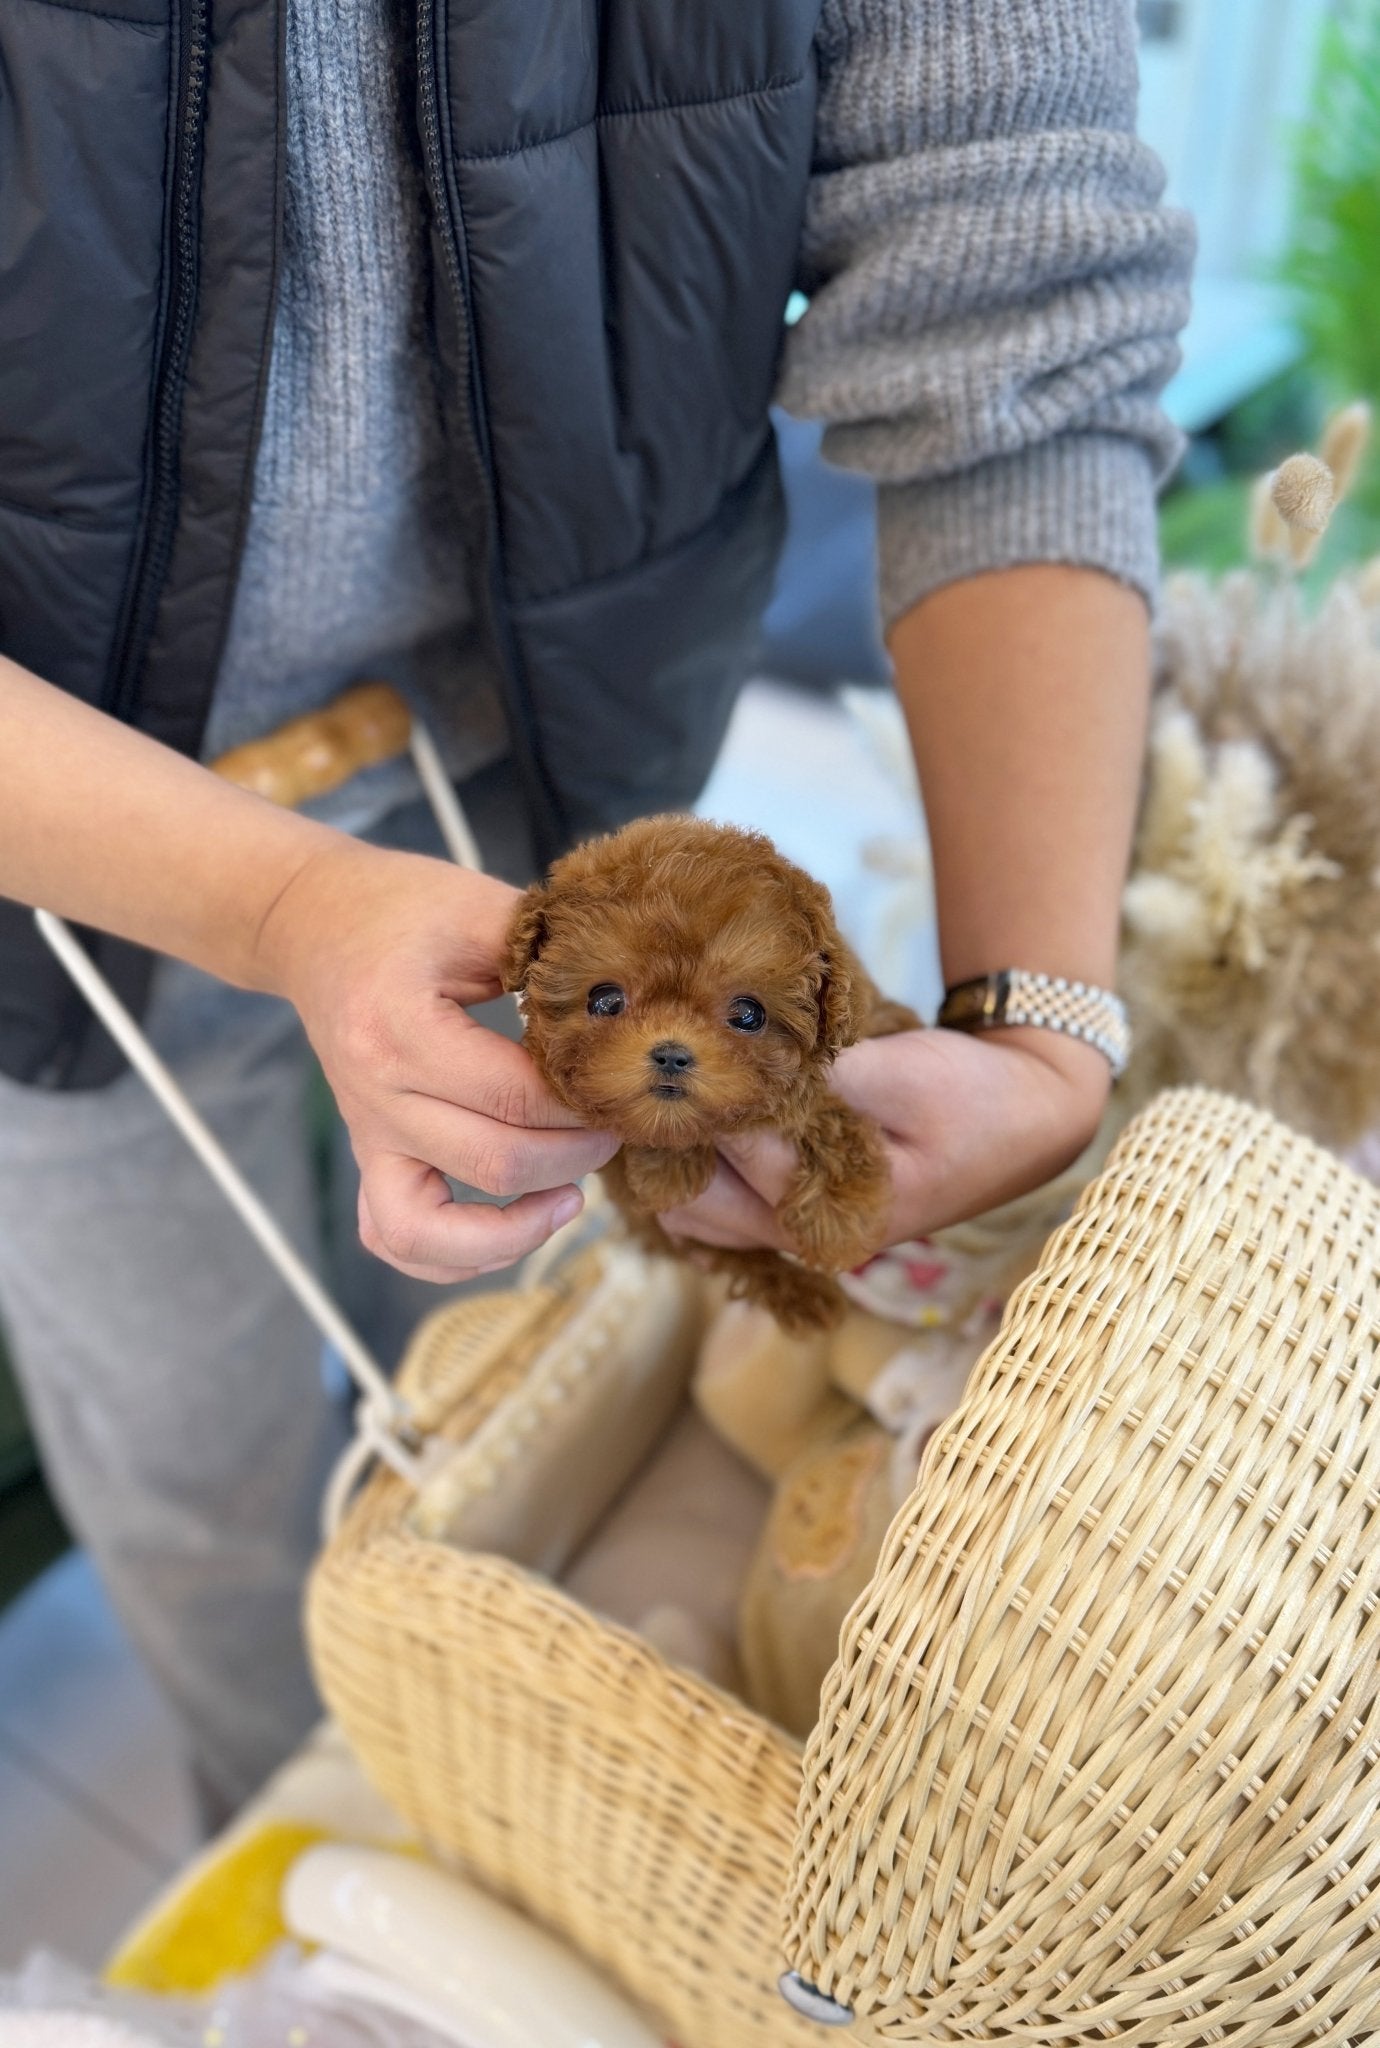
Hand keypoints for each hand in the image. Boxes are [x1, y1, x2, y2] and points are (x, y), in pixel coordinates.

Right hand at [256, 839, 617, 1281]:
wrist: (312, 922)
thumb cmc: (401, 908)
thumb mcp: (477, 906)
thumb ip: (547, 950)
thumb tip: (628, 998)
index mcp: (400, 1027)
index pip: (513, 1094)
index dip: (583, 1103)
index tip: (624, 1086)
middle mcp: (376, 1093)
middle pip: (493, 1162)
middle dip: (575, 1156)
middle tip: (617, 1127)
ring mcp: (367, 1133)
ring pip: (431, 1229)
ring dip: (513, 1231)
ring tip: (569, 1199)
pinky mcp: (369, 1153)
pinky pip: (394, 1236)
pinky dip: (455, 1255)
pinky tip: (515, 1225)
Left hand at [658, 1026, 1108, 1254]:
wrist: (1024, 1118)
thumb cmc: (970, 1096)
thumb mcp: (905, 1074)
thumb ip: (825, 1079)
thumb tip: (742, 1067)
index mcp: (833, 1212)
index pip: (734, 1149)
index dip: (701, 1091)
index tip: (669, 1039)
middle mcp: (803, 1237)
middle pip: (693, 1198)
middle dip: (669, 1133)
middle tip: (652, 1062)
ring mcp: (793, 1232)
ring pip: (694, 1208)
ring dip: (676, 1152)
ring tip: (670, 1085)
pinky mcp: (791, 1213)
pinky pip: (716, 1203)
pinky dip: (698, 1162)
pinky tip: (698, 1113)